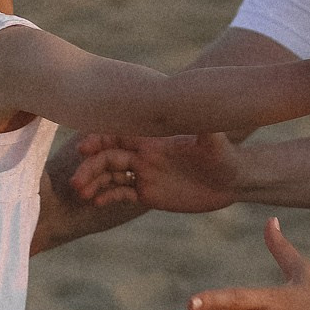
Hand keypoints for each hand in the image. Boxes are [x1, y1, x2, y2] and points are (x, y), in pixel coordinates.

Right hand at [72, 131, 240, 211]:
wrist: (232, 180)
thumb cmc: (224, 155)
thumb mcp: (215, 141)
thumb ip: (204, 127)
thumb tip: (202, 105)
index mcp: (153, 140)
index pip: (118, 135)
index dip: (99, 140)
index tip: (83, 148)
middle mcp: (144, 154)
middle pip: (108, 158)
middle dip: (90, 167)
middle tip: (77, 182)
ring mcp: (144, 173)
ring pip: (110, 176)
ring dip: (94, 183)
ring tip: (83, 194)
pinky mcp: (148, 193)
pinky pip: (121, 194)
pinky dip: (107, 196)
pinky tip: (97, 203)